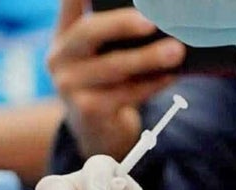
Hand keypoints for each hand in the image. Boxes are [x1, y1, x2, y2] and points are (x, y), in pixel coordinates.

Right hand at [47, 0, 184, 159]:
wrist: (98, 130)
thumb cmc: (108, 82)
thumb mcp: (103, 54)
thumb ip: (116, 32)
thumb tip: (156, 17)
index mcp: (64, 34)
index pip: (70, 3)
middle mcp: (59, 57)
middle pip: (88, 32)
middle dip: (122, 24)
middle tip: (151, 22)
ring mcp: (68, 85)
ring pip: (113, 66)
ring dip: (148, 57)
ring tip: (176, 51)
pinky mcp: (86, 111)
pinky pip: (125, 93)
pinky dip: (151, 84)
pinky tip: (170, 75)